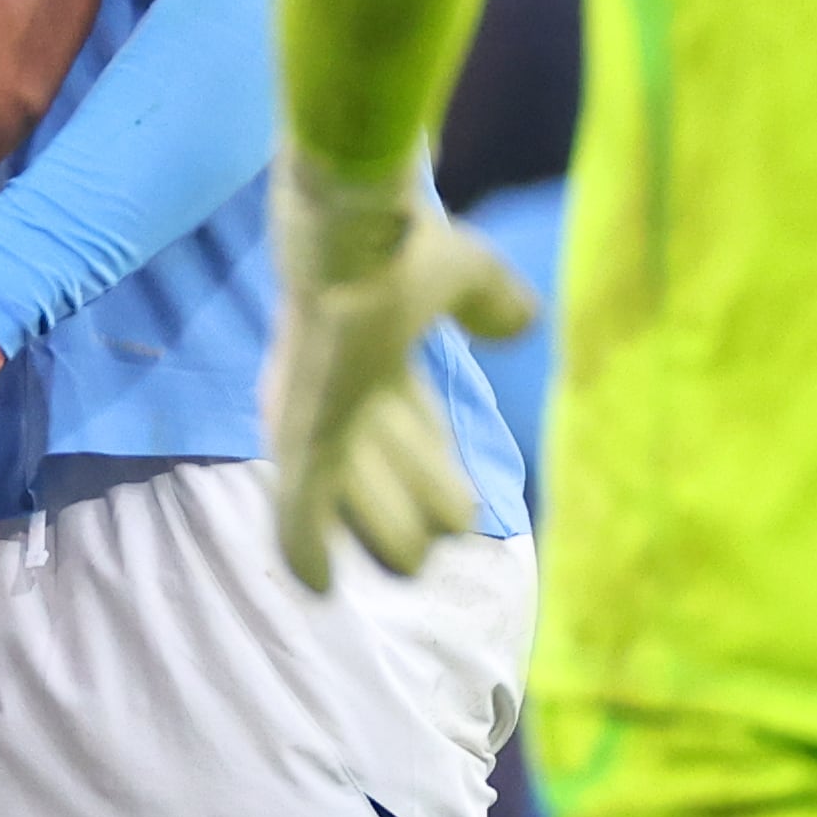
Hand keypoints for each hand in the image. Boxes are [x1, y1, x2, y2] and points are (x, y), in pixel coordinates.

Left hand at [265, 150, 534, 588]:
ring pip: (354, 500)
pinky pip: (297, 510)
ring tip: (416, 559)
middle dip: (420, 496)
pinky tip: (318, 589)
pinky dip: (306, 549)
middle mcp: (334, 390)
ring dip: (387, 530)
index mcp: (371, 348)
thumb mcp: (464, 270)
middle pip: (381, 466)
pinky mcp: (297, 436)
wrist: (351, 227)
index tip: (458, 490)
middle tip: (457, 518)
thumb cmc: (399, 238)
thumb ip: (490, 300)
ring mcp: (312, 415)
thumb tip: (519, 323)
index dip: (430, 452)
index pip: (404, 419)